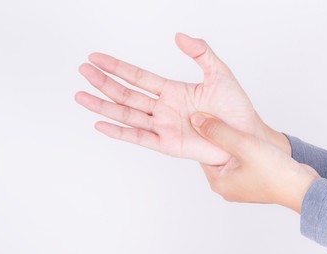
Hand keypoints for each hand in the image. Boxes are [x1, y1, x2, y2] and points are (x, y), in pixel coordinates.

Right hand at [76, 33, 285, 164]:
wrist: (244, 136)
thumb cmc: (235, 109)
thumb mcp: (220, 73)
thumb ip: (201, 53)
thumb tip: (180, 36)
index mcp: (172, 91)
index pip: (138, 76)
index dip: (117, 67)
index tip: (96, 58)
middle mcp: (163, 108)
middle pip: (126, 94)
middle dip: (104, 82)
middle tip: (83, 71)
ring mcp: (163, 127)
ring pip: (127, 114)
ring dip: (103, 105)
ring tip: (82, 96)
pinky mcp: (167, 144)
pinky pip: (139, 138)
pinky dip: (119, 132)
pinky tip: (101, 124)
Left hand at [190, 112, 318, 212]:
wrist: (303, 188)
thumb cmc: (274, 172)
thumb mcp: (242, 145)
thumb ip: (219, 131)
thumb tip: (196, 120)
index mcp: (218, 182)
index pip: (204, 153)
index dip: (208, 135)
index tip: (211, 119)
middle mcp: (227, 187)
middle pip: (217, 155)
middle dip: (222, 138)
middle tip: (226, 120)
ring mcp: (241, 185)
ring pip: (231, 157)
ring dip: (235, 143)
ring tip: (239, 128)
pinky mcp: (254, 181)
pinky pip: (244, 162)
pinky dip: (246, 150)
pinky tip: (252, 140)